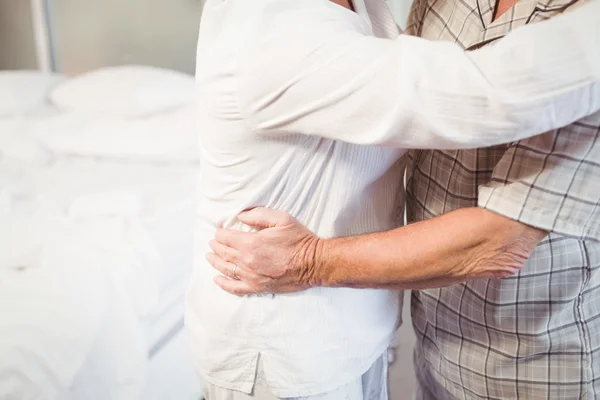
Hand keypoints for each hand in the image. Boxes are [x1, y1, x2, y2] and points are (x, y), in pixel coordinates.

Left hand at [206, 208, 322, 294]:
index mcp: (251, 243)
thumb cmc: (299, 240)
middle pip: (223, 253)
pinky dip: (223, 284)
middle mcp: (247, 261)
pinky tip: (217, 279)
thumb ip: (259, 215)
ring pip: (226, 269)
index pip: (226, 237)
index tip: (219, 230)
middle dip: (215, 246)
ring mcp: (251, 276)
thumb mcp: (282, 219)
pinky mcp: (258, 287)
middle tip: (212, 242)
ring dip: (215, 262)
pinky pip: (235, 288)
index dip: (220, 232)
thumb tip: (241, 216)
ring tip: (209, 256)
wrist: (314, 264)